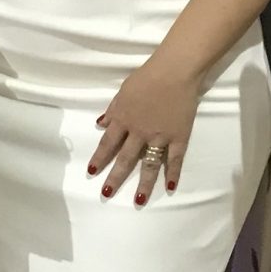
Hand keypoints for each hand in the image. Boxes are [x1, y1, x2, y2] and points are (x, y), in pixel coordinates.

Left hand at [88, 60, 200, 206]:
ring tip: (138, 200)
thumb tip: (101, 124)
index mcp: (124, 119)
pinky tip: (170, 188)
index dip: (99, 158)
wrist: (175, 70)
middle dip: (115, 177)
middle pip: (125, 159)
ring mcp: (159, 136)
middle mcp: (139, 132)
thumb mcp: (123, 91)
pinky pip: (175, 159)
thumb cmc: (147, 76)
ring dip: (143, 184)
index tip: (91, 172)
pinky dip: (173, 174)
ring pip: (149, 164)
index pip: (108, 144)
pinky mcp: (179, 137)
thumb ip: (113, 110)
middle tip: (106, 193)